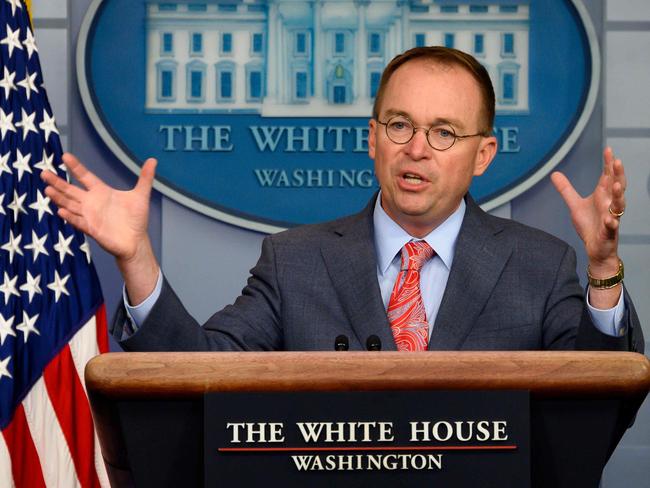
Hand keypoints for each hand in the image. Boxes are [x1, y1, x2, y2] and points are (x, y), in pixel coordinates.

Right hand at [42, 153, 159, 303]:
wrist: (136, 241)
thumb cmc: (136, 219)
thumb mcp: (141, 195)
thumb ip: (145, 178)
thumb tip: (153, 160)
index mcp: (101, 192)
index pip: (85, 177)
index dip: (76, 167)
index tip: (65, 156)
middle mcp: (92, 203)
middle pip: (71, 191)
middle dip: (58, 183)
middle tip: (43, 172)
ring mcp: (90, 216)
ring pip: (70, 205)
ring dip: (59, 199)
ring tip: (48, 190)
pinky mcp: (92, 229)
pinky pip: (79, 222)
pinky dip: (70, 218)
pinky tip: (61, 211)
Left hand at [551, 147, 624, 307]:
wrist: (595, 249)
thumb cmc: (590, 226)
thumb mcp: (574, 205)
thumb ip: (566, 189)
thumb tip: (554, 173)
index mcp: (603, 196)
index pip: (607, 177)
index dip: (609, 164)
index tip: (609, 149)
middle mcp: (609, 205)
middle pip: (617, 187)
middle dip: (618, 175)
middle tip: (617, 161)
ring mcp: (611, 218)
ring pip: (618, 205)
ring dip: (618, 195)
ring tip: (615, 185)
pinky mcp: (609, 233)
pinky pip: (612, 227)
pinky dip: (611, 223)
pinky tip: (610, 219)